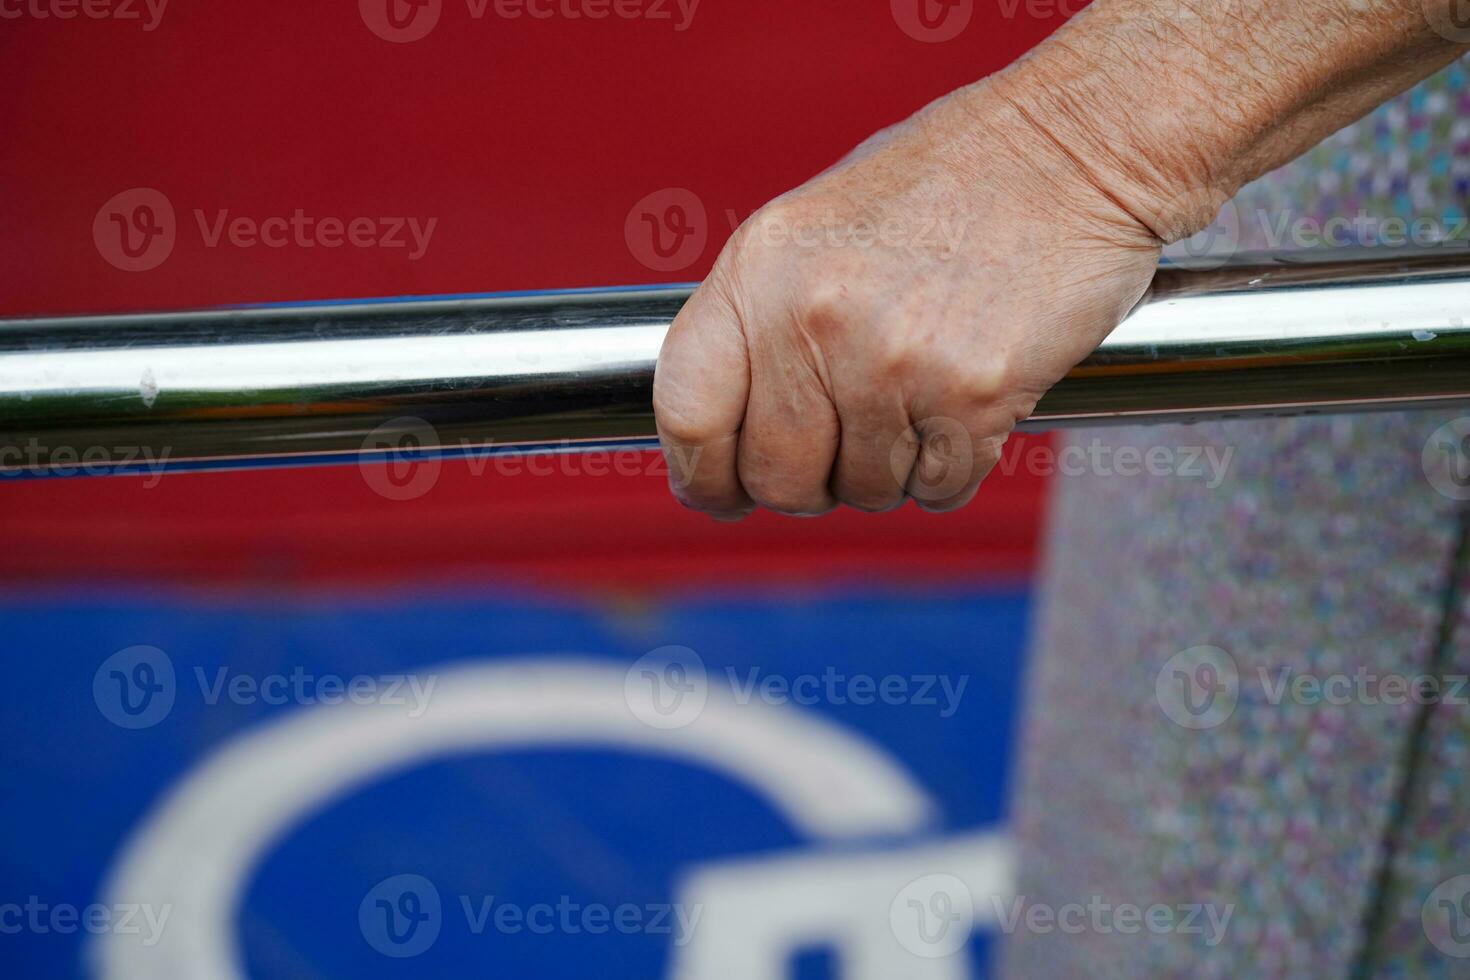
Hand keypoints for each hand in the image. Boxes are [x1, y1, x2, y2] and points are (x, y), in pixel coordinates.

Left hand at [653, 76, 1167, 518]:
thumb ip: (763, 319)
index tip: (715, 492)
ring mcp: (894, 362)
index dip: (699, 471)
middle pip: (776, 474)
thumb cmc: (949, 180)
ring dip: (886, 471)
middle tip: (835, 458)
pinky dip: (948, 471)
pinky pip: (937, 487)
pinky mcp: (974, 395)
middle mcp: (816, 319)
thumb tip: (725, 425)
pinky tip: (962, 412)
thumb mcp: (815, 225)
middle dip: (803, 486)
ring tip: (916, 400)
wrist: (1077, 148)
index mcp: (760, 269)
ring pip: (862, 489)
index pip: (687, 410)